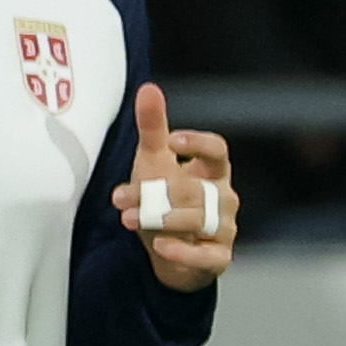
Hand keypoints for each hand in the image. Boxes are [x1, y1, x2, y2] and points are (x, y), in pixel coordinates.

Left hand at [113, 81, 240, 288]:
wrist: (168, 252)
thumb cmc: (165, 199)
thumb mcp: (154, 163)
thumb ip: (153, 129)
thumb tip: (148, 88)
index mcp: (212, 171)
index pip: (218, 151)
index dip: (200, 145)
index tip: (173, 141)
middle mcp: (223, 198)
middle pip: (197, 190)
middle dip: (159, 192)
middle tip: (121, 198)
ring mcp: (224, 229)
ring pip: (201, 220)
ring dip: (163, 219)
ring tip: (129, 219)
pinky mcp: (218, 258)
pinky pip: (208, 256)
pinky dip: (185, 251)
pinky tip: (161, 246)